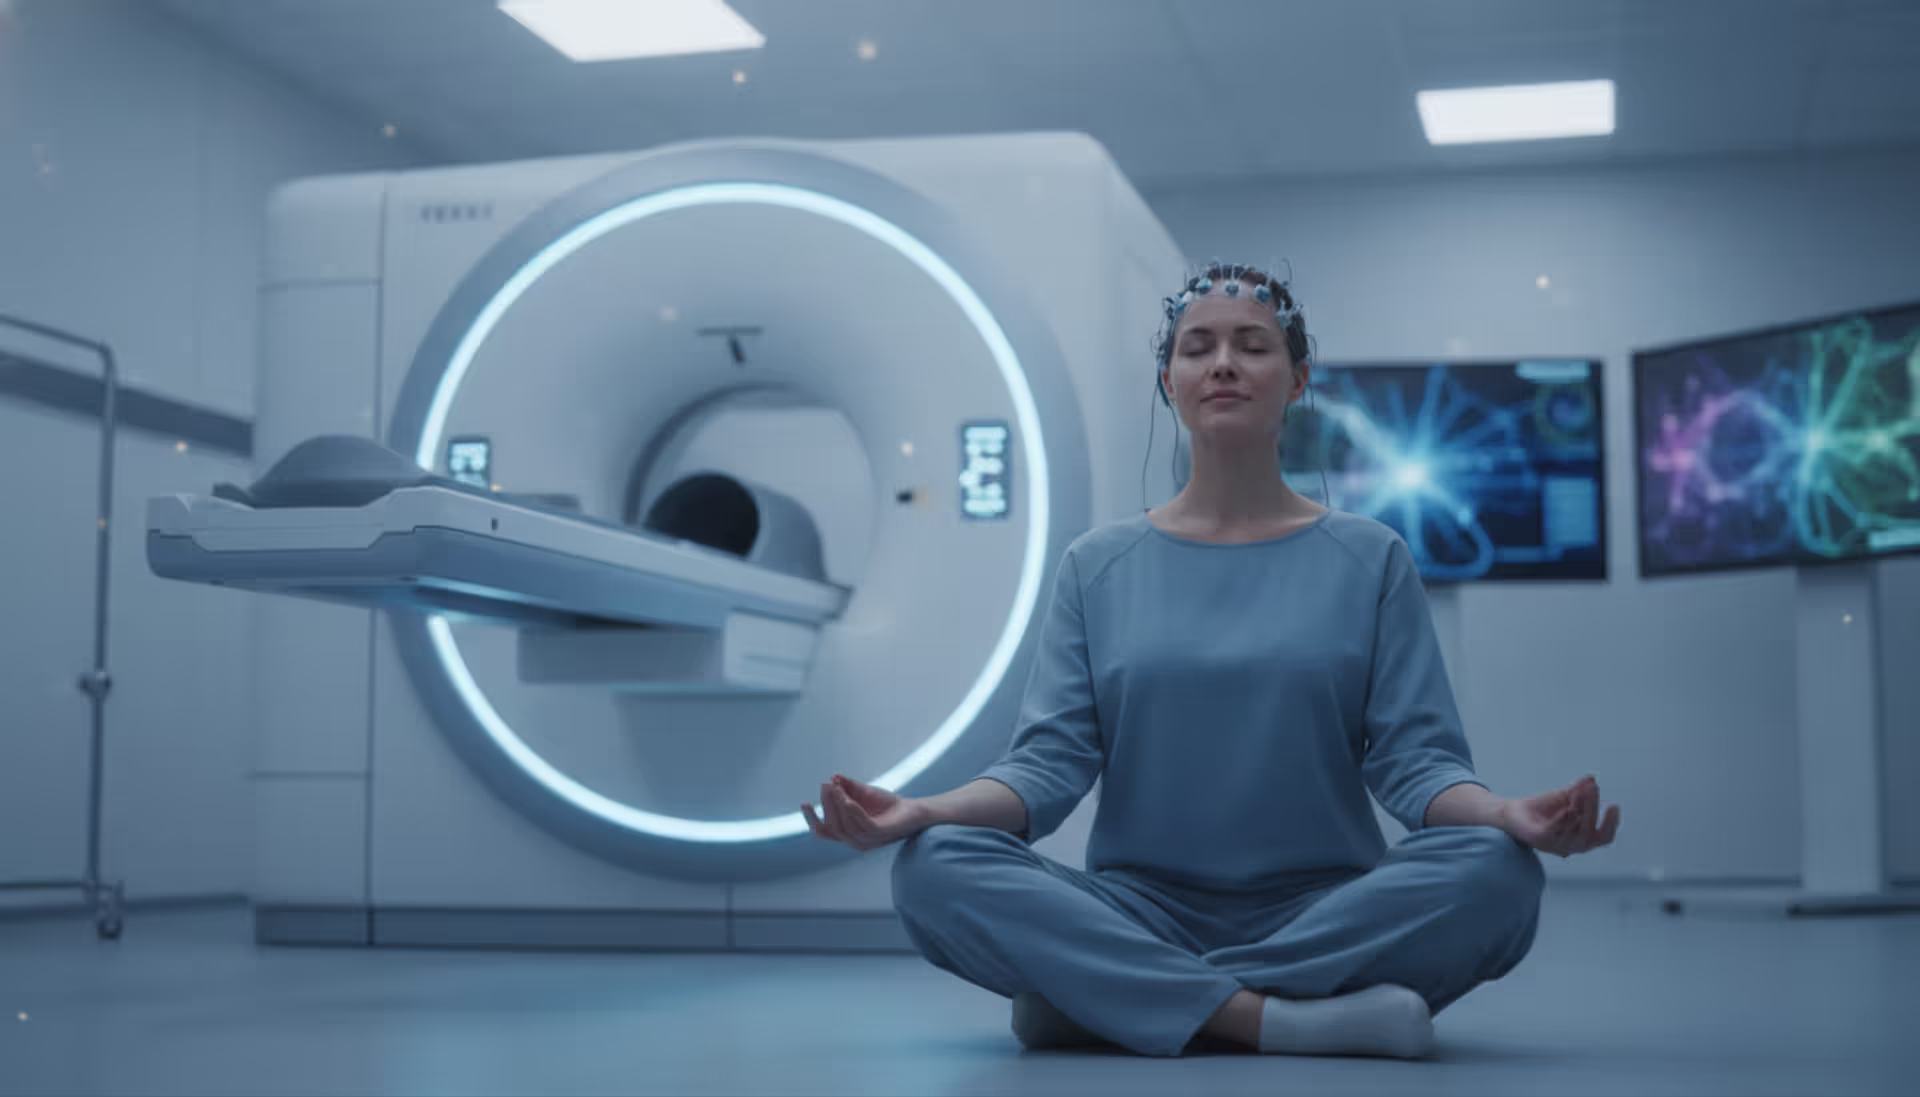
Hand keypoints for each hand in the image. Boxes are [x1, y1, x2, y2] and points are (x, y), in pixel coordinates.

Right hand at [802, 774, 930, 851]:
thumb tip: (833, 777)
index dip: (812, 819)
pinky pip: (862, 824)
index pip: (824, 831)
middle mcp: (855, 840)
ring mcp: (868, 840)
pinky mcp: (880, 834)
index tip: (804, 803)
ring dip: (837, 804)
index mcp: (848, 833)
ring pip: (845, 825)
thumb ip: (848, 787)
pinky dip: (852, 810)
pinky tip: (847, 799)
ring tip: (834, 787)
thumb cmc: (888, 804)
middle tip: (825, 786)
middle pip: (833, 826)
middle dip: (826, 805)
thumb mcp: (864, 792)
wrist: (913, 810)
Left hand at [1497, 774, 1619, 857]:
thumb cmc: (1543, 807)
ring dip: (1580, 809)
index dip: (1612, 824)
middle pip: (1590, 832)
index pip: (1604, 837)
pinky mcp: (1540, 840)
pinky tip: (1568, 808)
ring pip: (1575, 831)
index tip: (1614, 806)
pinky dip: (1563, 820)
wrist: (1514, 811)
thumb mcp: (1564, 797)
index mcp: (1582, 838)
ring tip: (1580, 791)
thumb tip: (1592, 778)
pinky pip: (1555, 832)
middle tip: (1593, 788)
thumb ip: (1577, 790)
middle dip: (1593, 808)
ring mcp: (1556, 845)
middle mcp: (1572, 846)